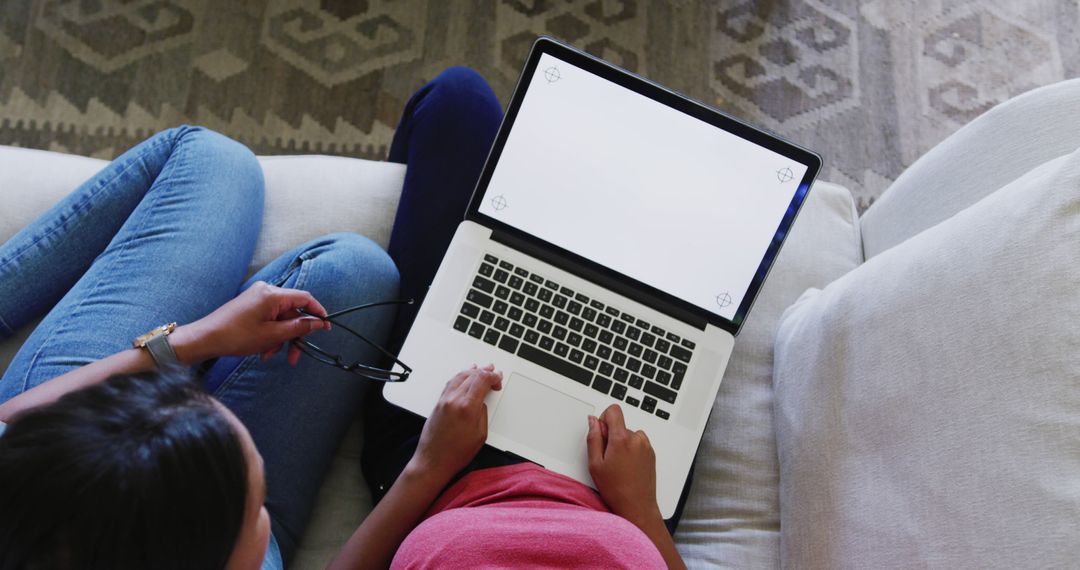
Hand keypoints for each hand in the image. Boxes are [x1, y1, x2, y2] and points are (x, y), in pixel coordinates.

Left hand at [171, 281, 329, 364]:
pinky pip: (269, 319)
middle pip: (292, 312)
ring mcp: (257, 298)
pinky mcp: (250, 305)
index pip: (305, 299)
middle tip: (295, 356)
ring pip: (280, 318)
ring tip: (269, 355)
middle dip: (294, 335)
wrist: (205, 338)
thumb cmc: (236, 336)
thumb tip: (318, 322)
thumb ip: (299, 327)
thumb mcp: (272, 335)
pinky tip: (263, 350)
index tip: (326, 327)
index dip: (317, 313)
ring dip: (280, 338)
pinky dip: (270, 334)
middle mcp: (266, 291)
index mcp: (272, 294)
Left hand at [410, 365, 502, 481]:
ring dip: (472, 372)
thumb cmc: (455, 453)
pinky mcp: (438, 404)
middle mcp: (454, 400)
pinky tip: (464, 376)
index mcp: (467, 407)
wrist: (433, 461)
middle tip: (493, 373)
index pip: (482, 380)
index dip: (493, 376)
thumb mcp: (480, 435)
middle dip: (485, 372)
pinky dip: (460, 376)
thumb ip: (483, 413)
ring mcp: (444, 400)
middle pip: (472, 376)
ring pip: (460, 376)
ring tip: (480, 369)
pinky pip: (450, 383)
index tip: (498, 378)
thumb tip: (482, 402)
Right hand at [587, 404, 661, 526]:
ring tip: (618, 464)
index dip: (604, 418)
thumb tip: (593, 421)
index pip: (614, 410)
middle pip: (620, 425)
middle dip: (611, 436)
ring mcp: (646, 446)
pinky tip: (626, 467)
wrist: (637, 506)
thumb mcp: (595, 464)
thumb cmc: (616, 489)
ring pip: (629, 434)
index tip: (602, 433)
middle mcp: (637, 439)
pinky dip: (631, 449)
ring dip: (622, 443)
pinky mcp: (651, 454)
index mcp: (621, 439)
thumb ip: (593, 438)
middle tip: (608, 458)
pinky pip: (638, 443)